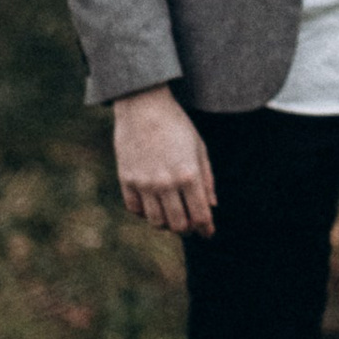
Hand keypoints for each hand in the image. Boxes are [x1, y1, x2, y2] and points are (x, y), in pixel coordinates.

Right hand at [113, 85, 215, 234]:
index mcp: (189, 175)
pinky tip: (152, 205)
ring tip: (171, 215)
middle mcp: (166, 183)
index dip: (206, 229)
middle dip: (187, 229)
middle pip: (178, 225)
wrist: (143, 105)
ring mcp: (144, 183)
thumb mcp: (199, 148)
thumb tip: (212, 206)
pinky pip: (135, 209)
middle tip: (190, 225)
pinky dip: (145, 212)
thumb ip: (207, 179)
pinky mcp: (126, 179)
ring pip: (156, 221)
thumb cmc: (176, 124)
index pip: (201, 215)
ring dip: (166, 223)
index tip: (208, 233)